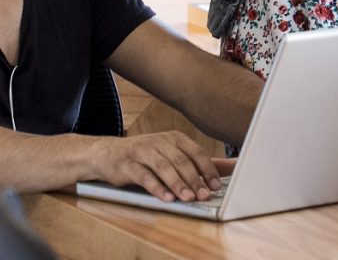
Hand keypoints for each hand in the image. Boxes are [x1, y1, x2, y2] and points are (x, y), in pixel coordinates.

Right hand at [91, 130, 225, 202]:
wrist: (108, 154)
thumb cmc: (145, 156)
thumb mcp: (171, 154)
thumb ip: (196, 163)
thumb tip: (228, 169)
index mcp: (174, 138)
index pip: (196, 152)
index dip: (208, 169)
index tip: (216, 186)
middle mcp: (160, 142)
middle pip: (181, 160)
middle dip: (195, 179)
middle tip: (204, 195)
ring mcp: (143, 151)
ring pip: (164, 167)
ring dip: (178, 184)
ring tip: (188, 198)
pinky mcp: (128, 164)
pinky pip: (145, 176)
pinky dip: (157, 188)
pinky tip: (167, 198)